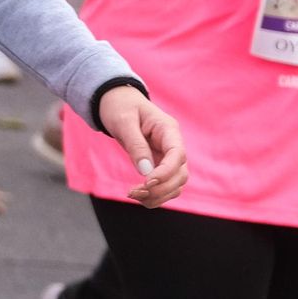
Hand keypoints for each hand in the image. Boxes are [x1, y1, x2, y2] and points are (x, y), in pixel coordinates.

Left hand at [97, 85, 186, 207]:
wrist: (116, 102)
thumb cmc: (120, 107)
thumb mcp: (123, 121)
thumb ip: (136, 144)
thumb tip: (146, 171)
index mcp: (168, 129)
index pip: (178, 155)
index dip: (166, 172)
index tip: (147, 182)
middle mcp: (172, 145)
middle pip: (181, 174)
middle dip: (161, 188)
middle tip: (135, 192)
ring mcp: (168, 157)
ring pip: (175, 185)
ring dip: (158, 195)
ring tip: (133, 195)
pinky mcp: (159, 166)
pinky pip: (164, 186)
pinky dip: (154, 196)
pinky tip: (138, 196)